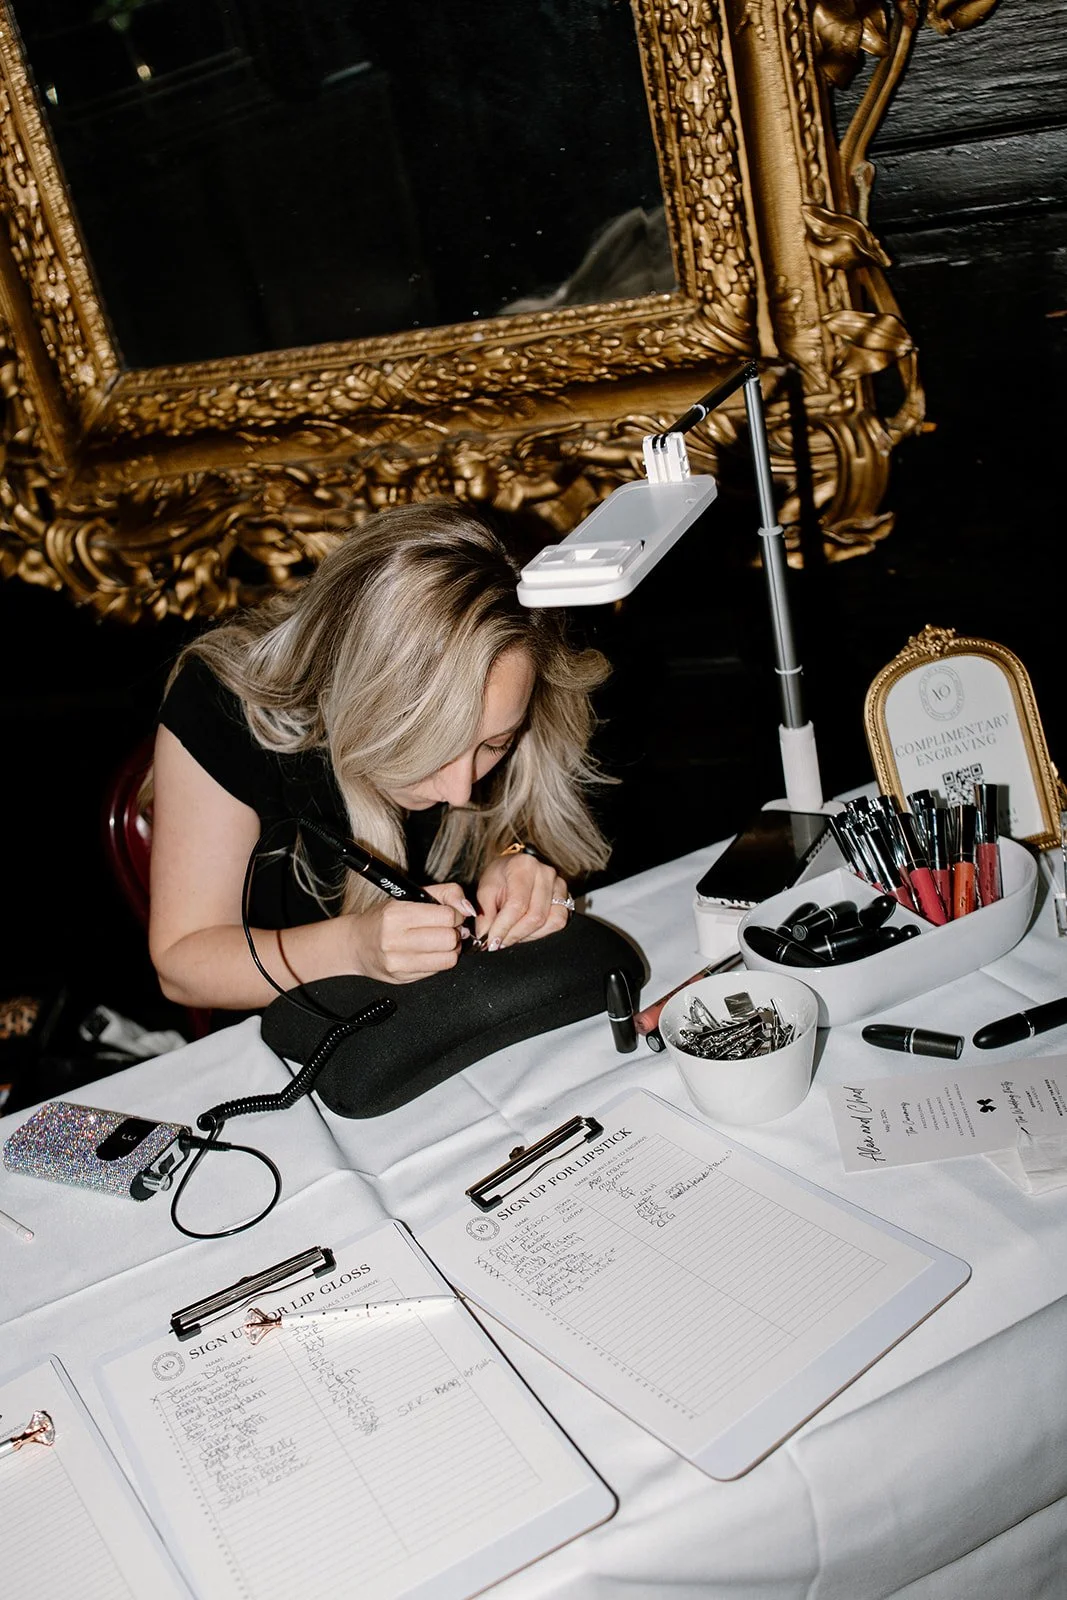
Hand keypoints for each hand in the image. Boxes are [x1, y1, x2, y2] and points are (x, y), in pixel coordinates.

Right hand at [346, 883, 473, 981]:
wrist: (356, 944)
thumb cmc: (385, 918)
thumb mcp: (410, 896)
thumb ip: (445, 894)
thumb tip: (469, 908)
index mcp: (397, 915)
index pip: (447, 916)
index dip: (456, 915)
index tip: (451, 915)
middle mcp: (394, 940)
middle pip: (449, 939)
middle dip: (454, 933)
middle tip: (447, 930)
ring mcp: (398, 962)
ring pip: (448, 959)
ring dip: (451, 950)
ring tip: (441, 942)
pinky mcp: (403, 978)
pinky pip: (437, 971)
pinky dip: (440, 961)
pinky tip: (429, 953)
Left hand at [475, 852, 570, 949]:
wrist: (513, 869)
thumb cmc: (500, 877)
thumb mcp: (485, 891)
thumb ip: (485, 915)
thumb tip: (485, 939)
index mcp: (523, 866)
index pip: (517, 904)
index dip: (504, 927)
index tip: (492, 942)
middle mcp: (545, 873)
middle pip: (535, 916)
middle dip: (515, 935)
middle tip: (499, 943)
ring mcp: (559, 885)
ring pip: (550, 921)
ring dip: (528, 935)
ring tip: (512, 934)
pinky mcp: (566, 897)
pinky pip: (558, 922)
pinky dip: (541, 932)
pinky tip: (526, 930)